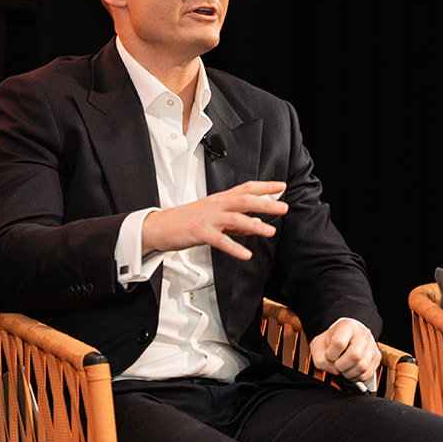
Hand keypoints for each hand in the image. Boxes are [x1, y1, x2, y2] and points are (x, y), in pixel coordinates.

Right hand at [140, 181, 287, 259]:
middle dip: (265, 203)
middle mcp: (215, 205)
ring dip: (254, 224)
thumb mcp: (210, 217)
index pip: (245, 188)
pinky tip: (246, 254)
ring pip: (235, 217)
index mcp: (219, 199)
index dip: (264, 186)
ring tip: (270, 231)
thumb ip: (231, 221)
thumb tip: (250, 226)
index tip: (281, 186)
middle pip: (244, 199)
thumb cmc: (184, 221)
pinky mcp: (199, 232)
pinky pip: (220, 240)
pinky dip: (234, 247)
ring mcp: (207, 218)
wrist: (158, 227)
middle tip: (283, 208)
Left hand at [308, 318, 381, 385]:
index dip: (330, 355)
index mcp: (347, 326)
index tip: (329, 356)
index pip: (339, 343)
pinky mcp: (376, 357)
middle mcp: (362, 334)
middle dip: (341, 366)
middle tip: (336, 365)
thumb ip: (320, 359)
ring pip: (362, 367)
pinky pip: (366, 374)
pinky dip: (355, 377)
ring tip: (343, 368)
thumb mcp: (319, 345)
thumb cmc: (332, 341)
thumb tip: (334, 370)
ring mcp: (372, 346)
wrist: (346, 337)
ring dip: (348, 373)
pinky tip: (350, 371)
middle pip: (354, 356)